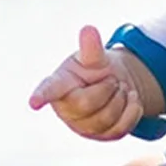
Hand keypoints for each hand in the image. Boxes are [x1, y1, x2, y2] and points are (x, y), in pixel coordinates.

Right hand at [28, 25, 144, 139]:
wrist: (112, 85)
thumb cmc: (93, 70)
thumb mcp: (93, 57)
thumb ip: (91, 48)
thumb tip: (88, 30)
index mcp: (60, 85)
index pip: (49, 90)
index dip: (41, 96)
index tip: (34, 102)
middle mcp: (66, 108)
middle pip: (86, 104)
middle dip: (106, 88)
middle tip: (112, 79)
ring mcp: (83, 125)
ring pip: (105, 119)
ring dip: (121, 99)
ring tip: (121, 88)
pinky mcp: (102, 136)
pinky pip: (121, 128)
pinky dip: (132, 110)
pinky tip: (132, 99)